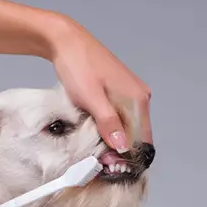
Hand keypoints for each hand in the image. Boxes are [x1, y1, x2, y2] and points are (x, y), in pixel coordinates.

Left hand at [49, 17, 152, 152]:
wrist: (65, 41)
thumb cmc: (78, 66)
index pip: (141, 139)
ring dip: (112, 138)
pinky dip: (107, 126)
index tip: (110, 165)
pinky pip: (118, 116)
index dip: (127, 155)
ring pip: (125, 126)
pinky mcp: (118, 92)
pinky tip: (94, 128)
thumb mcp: (91, 98)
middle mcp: (139, 96)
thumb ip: (108, 123)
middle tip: (99, 159)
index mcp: (138, 99)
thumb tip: (122, 146)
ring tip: (95, 145)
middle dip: (119, 148)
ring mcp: (129, 93)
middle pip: (134, 134)